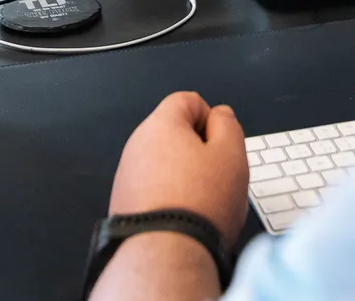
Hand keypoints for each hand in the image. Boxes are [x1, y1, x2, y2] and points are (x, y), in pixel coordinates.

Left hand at [108, 91, 247, 246]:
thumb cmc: (197, 205)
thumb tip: (220, 114)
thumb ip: (228, 125)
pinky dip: (167, 198)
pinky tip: (182, 217)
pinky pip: (151, 189)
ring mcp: (127, 175)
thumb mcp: (231, 155)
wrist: (164, 256)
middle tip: (216, 174)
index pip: (187, 100)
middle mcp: (137, 145)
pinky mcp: (123, 203)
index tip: (221, 143)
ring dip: (182, 176)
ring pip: (162, 163)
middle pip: (173, 133)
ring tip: (201, 202)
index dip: (210, 118)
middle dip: (196, 150)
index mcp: (161, 124)